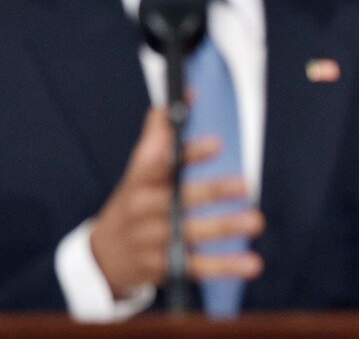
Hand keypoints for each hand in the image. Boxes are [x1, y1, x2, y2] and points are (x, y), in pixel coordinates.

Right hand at [90, 107, 263, 297]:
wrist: (103, 256)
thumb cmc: (136, 198)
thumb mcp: (140, 165)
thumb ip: (161, 130)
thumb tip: (185, 90)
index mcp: (140, 180)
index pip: (161, 163)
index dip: (188, 154)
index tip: (217, 143)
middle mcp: (145, 211)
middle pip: (178, 201)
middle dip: (212, 192)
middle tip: (245, 184)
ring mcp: (153, 242)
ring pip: (190, 235)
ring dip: (224, 229)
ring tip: (255, 222)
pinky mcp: (164, 268)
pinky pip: (196, 267)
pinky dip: (224, 266)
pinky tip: (251, 264)